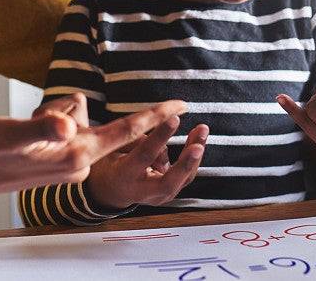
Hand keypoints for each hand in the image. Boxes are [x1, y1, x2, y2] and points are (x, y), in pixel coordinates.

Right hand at [0, 94, 188, 207]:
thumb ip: (43, 128)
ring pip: (75, 119)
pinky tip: (23, 139)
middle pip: (90, 118)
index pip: (125, 131)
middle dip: (66, 111)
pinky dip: (46, 124)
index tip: (182, 104)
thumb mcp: (14, 133)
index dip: (154, 115)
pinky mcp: (58, 161)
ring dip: (50, 117)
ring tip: (22, 133)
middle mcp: (79, 161)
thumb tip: (68, 123)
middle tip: (33, 123)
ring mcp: (70, 163)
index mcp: (77, 154)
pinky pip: (64, 127)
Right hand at [84, 120, 209, 209]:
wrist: (112, 189)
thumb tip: (165, 137)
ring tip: (202, 130)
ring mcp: (159, 197)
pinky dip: (194, 157)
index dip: (160, 137)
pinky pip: (186, 176)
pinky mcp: (170, 193)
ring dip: (196, 155)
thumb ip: (137, 141)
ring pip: (183, 179)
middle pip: (168, 183)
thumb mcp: (115, 148)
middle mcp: (143, 192)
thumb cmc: (113, 162)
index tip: (174, 118)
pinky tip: (198, 138)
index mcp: (124, 177)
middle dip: (185, 163)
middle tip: (198, 146)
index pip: (145, 156)